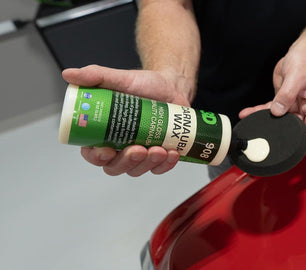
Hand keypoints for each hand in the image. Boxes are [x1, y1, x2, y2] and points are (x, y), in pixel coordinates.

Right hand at [62, 65, 192, 175]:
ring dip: (147, 164)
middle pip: (115, 167)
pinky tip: (171, 154)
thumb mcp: (120, 78)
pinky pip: (160, 168)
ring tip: (159, 149)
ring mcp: (140, 154)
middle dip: (127, 162)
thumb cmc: (144, 85)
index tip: (107, 151)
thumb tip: (69, 75)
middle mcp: (120, 147)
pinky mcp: (160, 156)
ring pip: (137, 170)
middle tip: (138, 149)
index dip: (97, 157)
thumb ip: (95, 76)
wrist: (172, 85)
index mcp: (104, 133)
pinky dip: (166, 165)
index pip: (92, 153)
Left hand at [239, 40, 305, 140]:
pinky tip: (247, 113)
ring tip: (250, 122)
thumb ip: (286, 95)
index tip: (291, 141)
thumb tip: (277, 111)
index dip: (304, 137)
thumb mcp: (296, 77)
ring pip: (280, 119)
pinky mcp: (283, 100)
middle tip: (264, 134)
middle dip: (280, 131)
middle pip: (295, 127)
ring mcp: (294, 105)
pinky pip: (271, 109)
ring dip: (265, 121)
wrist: (303, 50)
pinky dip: (259, 111)